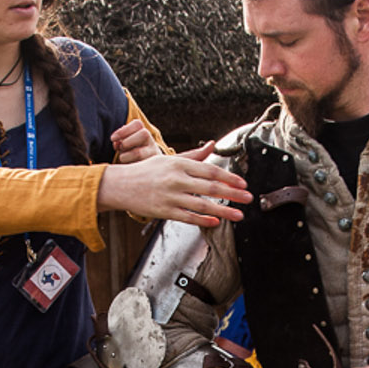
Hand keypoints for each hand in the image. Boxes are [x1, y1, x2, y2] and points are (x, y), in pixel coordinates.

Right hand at [97, 152, 247, 227]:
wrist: (119, 185)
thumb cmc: (146, 171)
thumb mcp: (169, 159)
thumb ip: (193, 155)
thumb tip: (212, 145)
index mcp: (179, 164)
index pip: (210, 171)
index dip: (229, 178)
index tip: (243, 183)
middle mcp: (176, 179)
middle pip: (210, 188)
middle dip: (233, 194)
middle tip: (249, 198)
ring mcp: (170, 196)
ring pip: (202, 205)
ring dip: (223, 210)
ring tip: (239, 215)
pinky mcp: (164, 211)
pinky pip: (188, 217)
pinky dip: (204, 220)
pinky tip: (216, 222)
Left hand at [108, 120, 164, 163]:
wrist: (145, 168)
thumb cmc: (129, 153)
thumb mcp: (124, 144)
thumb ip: (120, 141)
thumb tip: (117, 144)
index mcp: (144, 132)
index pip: (137, 124)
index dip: (123, 130)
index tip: (112, 138)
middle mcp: (152, 141)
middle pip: (144, 134)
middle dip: (127, 142)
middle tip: (120, 148)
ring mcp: (154, 154)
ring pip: (139, 152)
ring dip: (125, 156)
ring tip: (122, 159)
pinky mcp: (152, 166)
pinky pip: (138, 166)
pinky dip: (128, 166)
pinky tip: (127, 167)